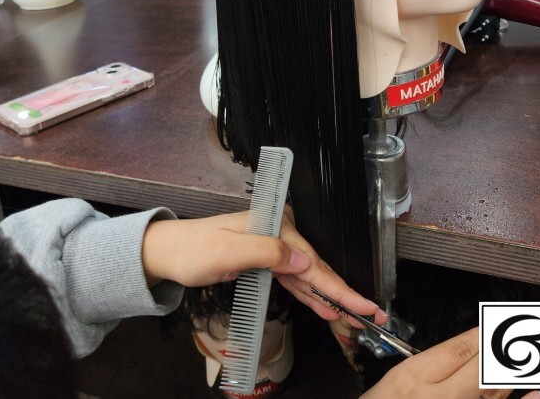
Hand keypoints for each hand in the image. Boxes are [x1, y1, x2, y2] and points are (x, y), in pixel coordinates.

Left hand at [141, 207, 386, 327]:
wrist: (169, 252)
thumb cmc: (193, 249)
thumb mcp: (228, 251)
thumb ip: (269, 253)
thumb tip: (306, 261)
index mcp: (275, 226)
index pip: (313, 261)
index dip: (338, 286)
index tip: (362, 304)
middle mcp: (279, 233)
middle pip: (316, 268)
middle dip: (343, 292)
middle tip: (370, 313)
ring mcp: (273, 248)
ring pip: (308, 277)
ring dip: (329, 296)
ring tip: (354, 313)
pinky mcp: (265, 261)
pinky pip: (294, 281)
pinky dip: (310, 294)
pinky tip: (325, 305)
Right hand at [360, 328, 539, 398]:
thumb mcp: (392, 383)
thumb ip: (423, 369)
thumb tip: (460, 354)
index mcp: (411, 380)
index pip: (456, 350)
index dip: (482, 335)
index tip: (497, 324)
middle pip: (480, 371)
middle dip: (502, 350)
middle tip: (522, 333)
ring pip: (490, 395)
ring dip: (514, 377)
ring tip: (534, 359)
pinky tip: (536, 396)